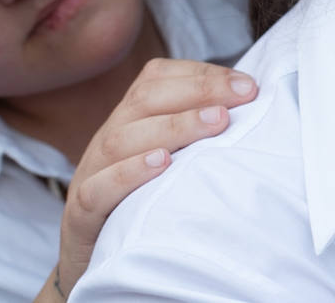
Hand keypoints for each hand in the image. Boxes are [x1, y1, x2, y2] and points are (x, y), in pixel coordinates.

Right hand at [49, 59, 257, 297]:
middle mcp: (108, 138)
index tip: (248, 85)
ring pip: (123, 139)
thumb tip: (254, 101)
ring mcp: (91, 173)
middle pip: (144, 101)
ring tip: (216, 122)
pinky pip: (97, 189)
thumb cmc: (144, 198)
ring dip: (173, 126)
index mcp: (129, 119)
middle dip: (197, 93)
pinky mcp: (80, 213)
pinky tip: (162, 164)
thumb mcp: (170, 156)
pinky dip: (128, 173)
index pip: (157, 79)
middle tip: (240, 98)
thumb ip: (198, 129)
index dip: (202, 75)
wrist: (96, 258)